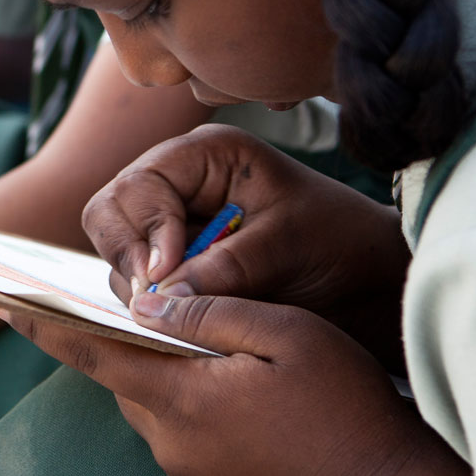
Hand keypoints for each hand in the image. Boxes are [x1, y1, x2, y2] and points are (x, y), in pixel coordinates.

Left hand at [0, 291, 436, 475]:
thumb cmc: (346, 409)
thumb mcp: (288, 334)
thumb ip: (211, 313)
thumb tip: (147, 305)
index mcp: (179, 398)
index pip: (92, 351)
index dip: (42, 324)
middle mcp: (169, 442)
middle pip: (128, 375)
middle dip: (141, 339)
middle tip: (182, 308)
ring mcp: (188, 474)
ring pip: (158, 404)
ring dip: (177, 375)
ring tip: (239, 357)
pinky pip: (185, 435)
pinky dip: (200, 406)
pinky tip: (255, 400)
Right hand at [85, 125, 410, 369]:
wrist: (365, 279)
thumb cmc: (338, 242)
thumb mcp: (286, 246)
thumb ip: (224, 268)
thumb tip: (159, 298)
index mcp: (205, 156)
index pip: (140, 184)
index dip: (145, 229)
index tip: (165, 272)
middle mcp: (178, 184)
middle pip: (109, 213)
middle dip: (128, 256)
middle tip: (155, 298)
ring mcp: (170, 227)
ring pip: (117, 254)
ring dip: (140, 287)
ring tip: (183, 311)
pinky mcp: (173, 267)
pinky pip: (136, 284)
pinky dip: (149, 305)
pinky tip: (181, 320)